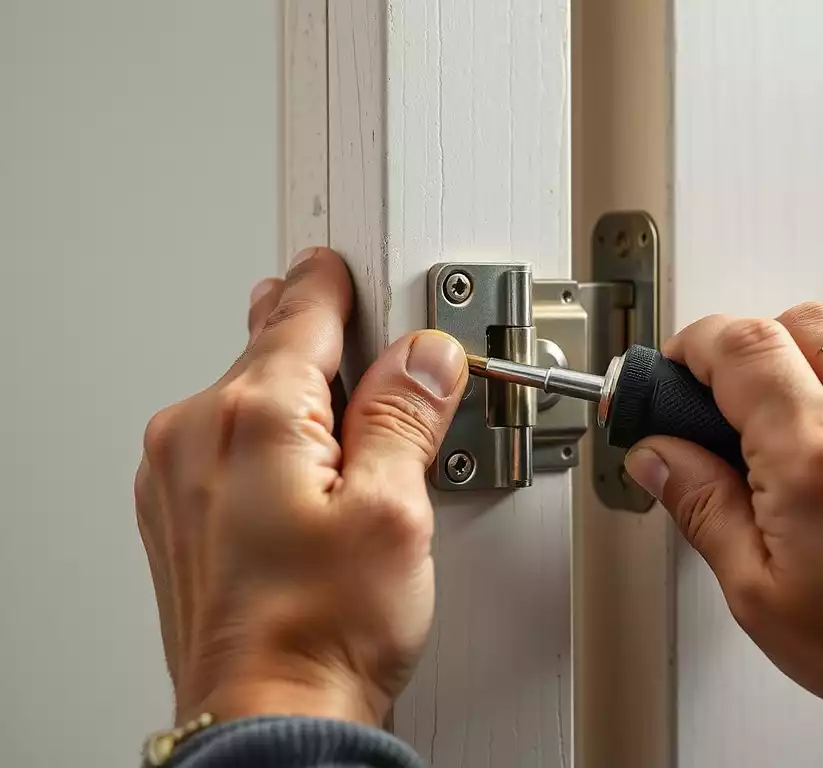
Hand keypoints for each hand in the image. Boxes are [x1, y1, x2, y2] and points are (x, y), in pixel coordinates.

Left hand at [134, 248, 467, 726]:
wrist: (269, 717)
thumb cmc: (320, 633)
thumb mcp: (392, 511)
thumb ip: (405, 415)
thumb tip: (425, 356)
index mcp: (252, 418)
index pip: (301, 313)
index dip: (335, 284)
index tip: (343, 267)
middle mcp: (195, 434)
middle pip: (267, 346)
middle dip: (317, 335)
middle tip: (362, 336)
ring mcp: (174, 473)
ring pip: (244, 392)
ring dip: (295, 390)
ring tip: (351, 426)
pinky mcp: (175, 509)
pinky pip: (221, 437)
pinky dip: (265, 432)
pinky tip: (306, 469)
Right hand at [625, 302, 822, 722]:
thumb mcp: (758, 591)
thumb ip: (700, 505)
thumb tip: (657, 454)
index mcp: (816, 455)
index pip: (737, 344)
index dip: (696, 344)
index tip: (685, 364)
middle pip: (794, 321)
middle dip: (756, 353)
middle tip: (750, 408)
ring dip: (822, 374)